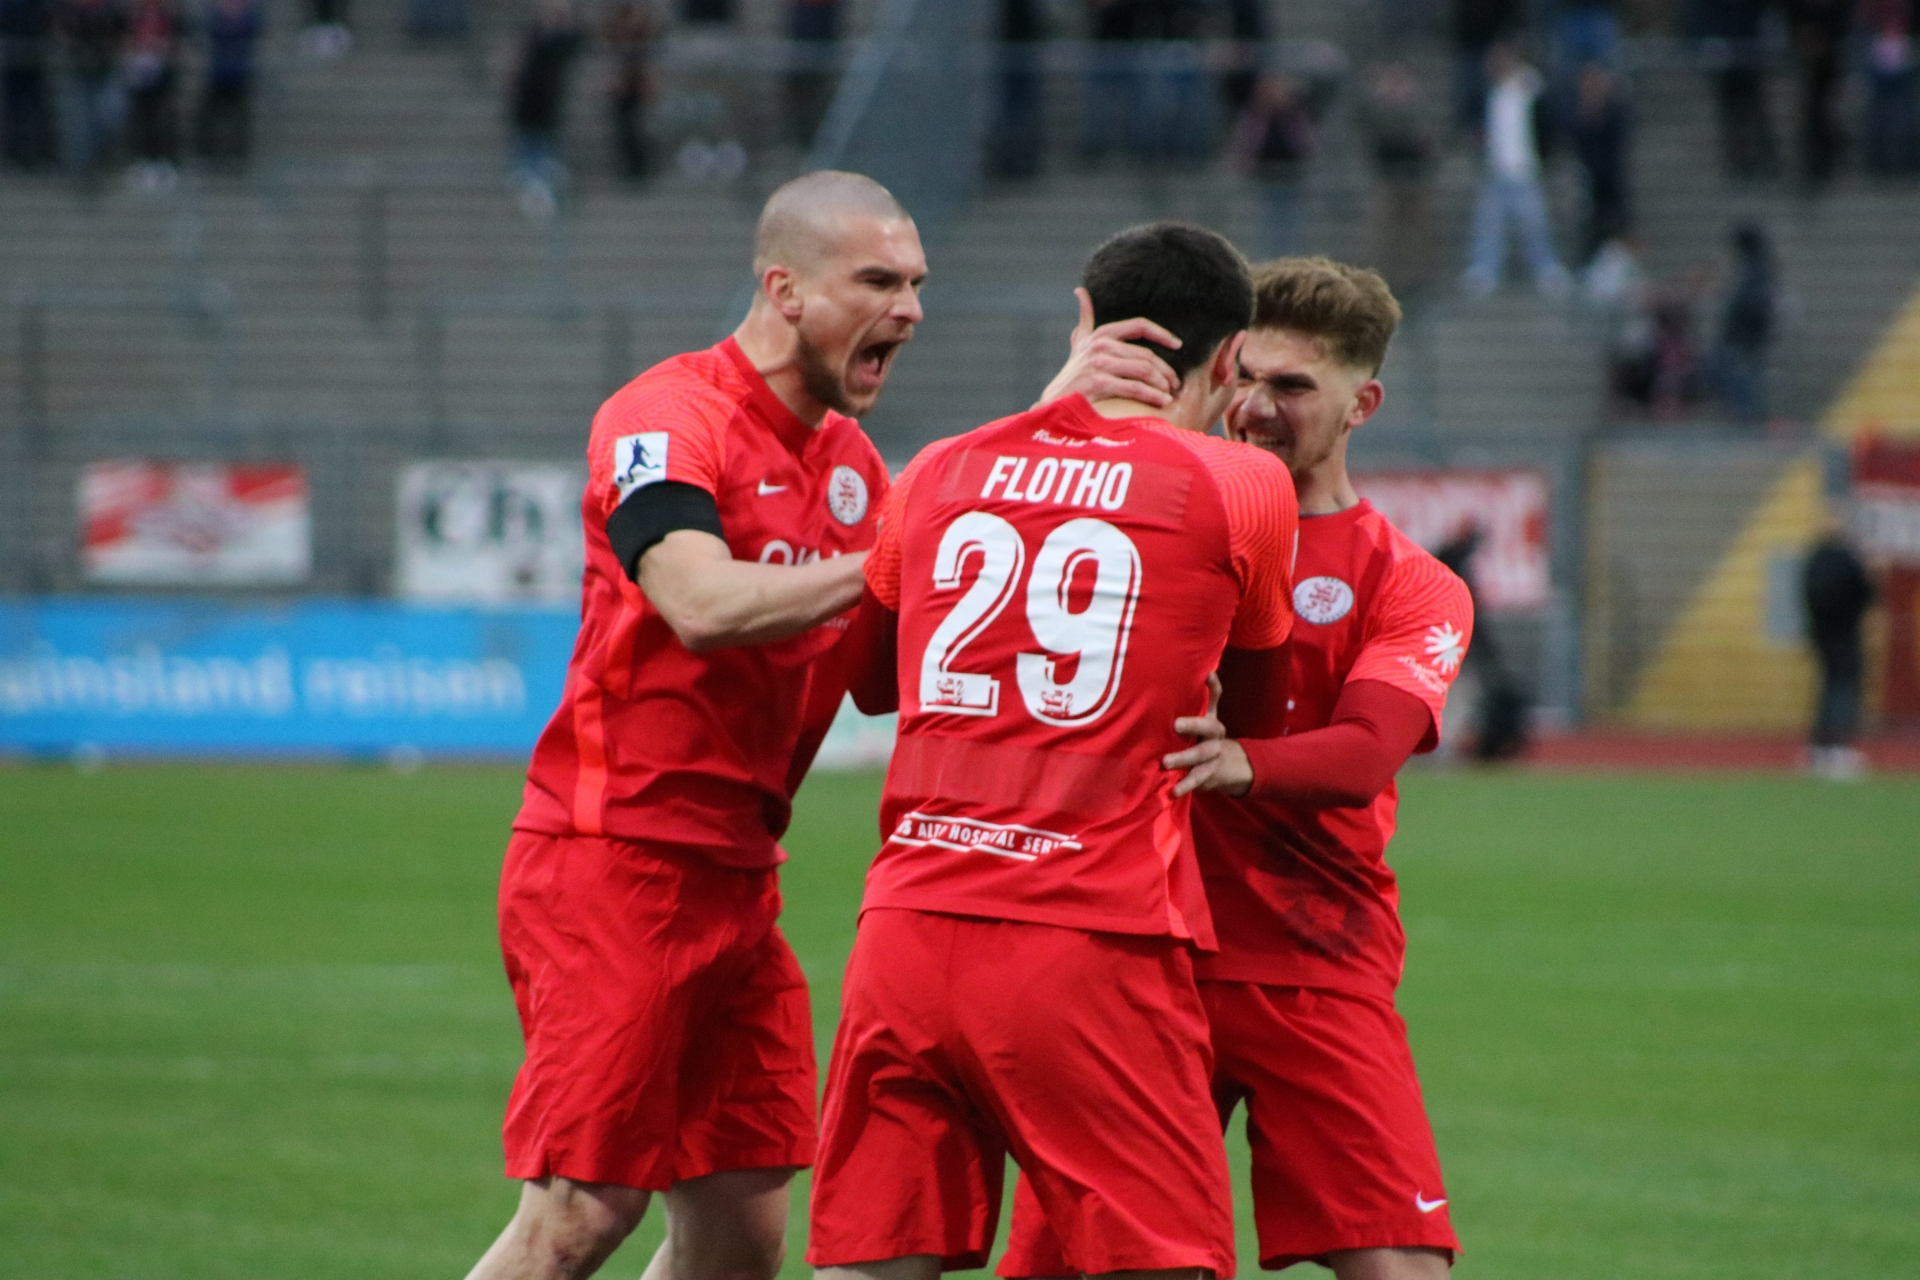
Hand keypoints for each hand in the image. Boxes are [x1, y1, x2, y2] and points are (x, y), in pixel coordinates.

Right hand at [1033, 287, 1181, 408]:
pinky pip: (1134, 388)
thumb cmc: (1073, 375)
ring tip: (1169, 395)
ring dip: (1161, 385)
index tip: (1178, 344)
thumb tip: (1080, 291)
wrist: (1055, 404)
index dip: (1161, 334)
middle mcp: (1099, 346)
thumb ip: (1085, 319)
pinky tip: (1163, 403)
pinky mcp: (1098, 384)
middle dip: (1164, 371)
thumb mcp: (1078, 343)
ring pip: (1143, 371)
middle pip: (1145, 355)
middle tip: (1175, 383)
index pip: (1139, 325)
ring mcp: (1098, 364)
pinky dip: (1152, 396)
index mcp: (1101, 334)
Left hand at [1164, 673, 1250, 796]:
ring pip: (1201, 755)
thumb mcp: (1198, 719)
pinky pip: (1197, 780)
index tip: (1208, 674)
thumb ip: (1188, 702)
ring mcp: (1213, 754)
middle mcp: (1215, 734)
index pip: (1215, 698)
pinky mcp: (1208, 774)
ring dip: (1184, 758)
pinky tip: (1173, 791)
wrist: (1226, 766)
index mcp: (1210, 717)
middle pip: (1210, 727)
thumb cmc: (1201, 737)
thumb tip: (1170, 675)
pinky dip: (1185, 785)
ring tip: (1166, 762)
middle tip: (1176, 724)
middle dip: (1194, 725)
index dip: (1213, 686)